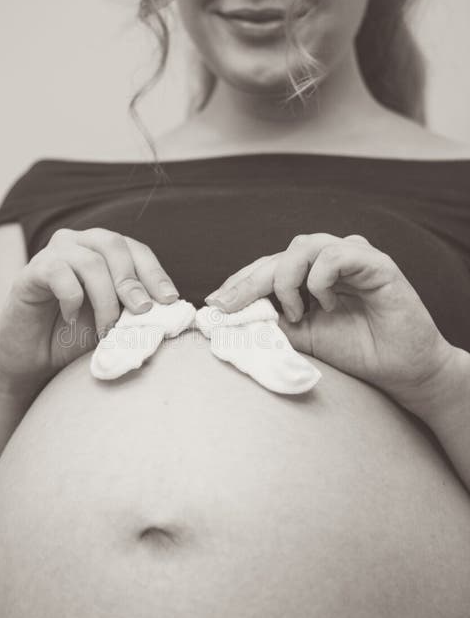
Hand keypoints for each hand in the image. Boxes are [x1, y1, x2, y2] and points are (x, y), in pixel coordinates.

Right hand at [0, 228, 179, 393]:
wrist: (33, 360)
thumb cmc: (77, 338)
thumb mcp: (116, 323)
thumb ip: (137, 311)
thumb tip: (172, 309)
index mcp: (104, 252)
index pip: (135, 250)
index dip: (155, 272)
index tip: (169, 300)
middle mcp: (79, 244)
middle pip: (114, 244)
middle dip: (132, 280)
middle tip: (142, 311)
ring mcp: (53, 253)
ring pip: (90, 262)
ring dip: (105, 300)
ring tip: (107, 330)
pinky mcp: (31, 271)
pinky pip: (59, 273)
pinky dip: (72, 299)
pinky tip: (72, 319)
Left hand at [205, 233, 454, 407]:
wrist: (401, 370)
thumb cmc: (356, 350)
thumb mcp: (301, 337)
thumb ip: (271, 322)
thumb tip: (231, 316)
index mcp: (311, 274)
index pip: (267, 267)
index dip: (239, 282)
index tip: (215, 304)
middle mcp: (329, 259)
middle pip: (278, 256)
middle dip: (247, 281)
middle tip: (226, 305)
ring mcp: (353, 256)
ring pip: (302, 247)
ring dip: (286, 280)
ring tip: (295, 313)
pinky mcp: (376, 263)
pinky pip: (335, 255)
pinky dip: (320, 280)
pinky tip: (327, 306)